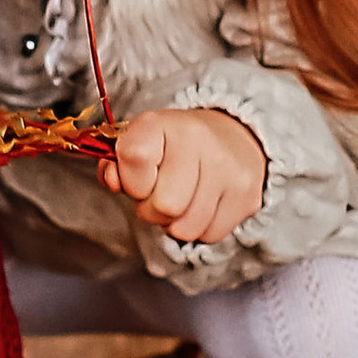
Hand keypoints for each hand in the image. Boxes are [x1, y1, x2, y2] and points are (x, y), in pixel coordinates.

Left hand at [100, 104, 265, 247]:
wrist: (234, 136)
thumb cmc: (175, 146)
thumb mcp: (142, 141)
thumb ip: (117, 162)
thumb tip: (111, 178)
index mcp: (164, 122)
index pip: (134, 157)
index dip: (130, 179)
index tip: (139, 176)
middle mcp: (199, 140)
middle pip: (163, 206)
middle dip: (154, 210)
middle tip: (161, 193)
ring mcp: (228, 169)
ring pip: (185, 229)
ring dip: (177, 223)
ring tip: (184, 199)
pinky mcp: (247, 196)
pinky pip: (209, 236)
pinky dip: (201, 228)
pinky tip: (204, 205)